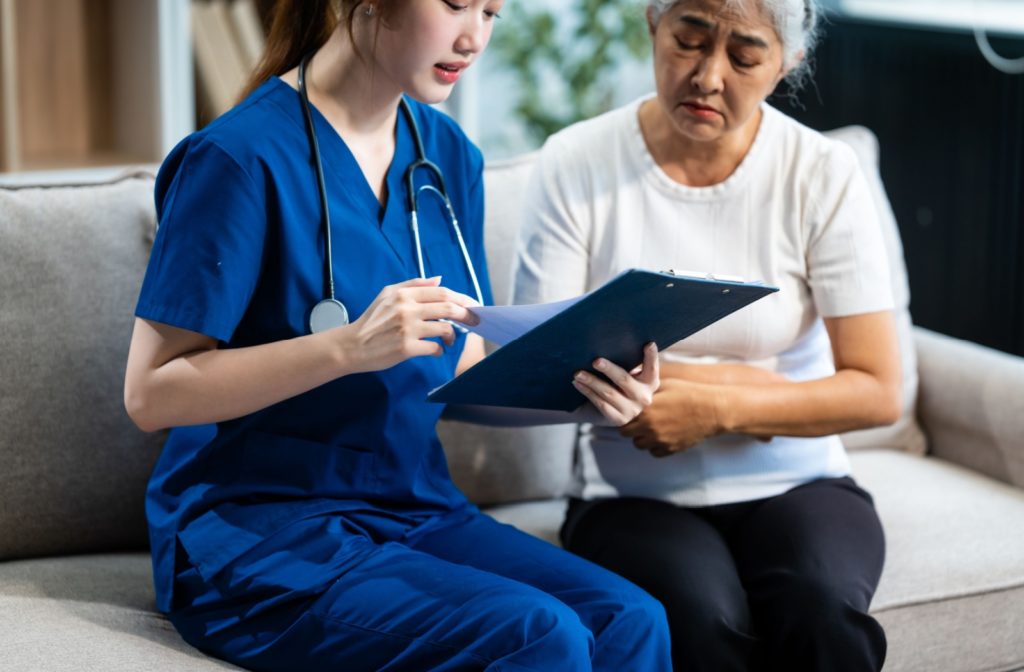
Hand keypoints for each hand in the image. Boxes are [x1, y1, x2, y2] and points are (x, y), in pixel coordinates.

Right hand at [338, 276, 479, 372]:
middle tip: (474, 321)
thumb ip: (413, 285)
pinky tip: (436, 350)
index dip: (461, 298)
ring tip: (450, 338)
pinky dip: (440, 350)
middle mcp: (407, 310)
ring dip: (453, 335)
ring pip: (444, 329)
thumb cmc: (371, 320)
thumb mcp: (387, 294)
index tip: (472, 305)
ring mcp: (407, 329)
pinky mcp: (406, 348)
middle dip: (466, 314)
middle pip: (448, 308)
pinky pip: (434, 348)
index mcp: (404, 295)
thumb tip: (439, 279)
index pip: (441, 292)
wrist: (352, 345)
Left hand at [573, 343, 659, 426]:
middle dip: (609, 369)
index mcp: (650, 382)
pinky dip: (588, 392)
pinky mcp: (618, 420)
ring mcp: (632, 410)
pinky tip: (578, 384)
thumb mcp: (622, 373)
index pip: (652, 368)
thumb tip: (606, 344)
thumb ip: (623, 362)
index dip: (651, 356)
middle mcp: (644, 397)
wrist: (601, 411)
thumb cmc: (613, 383)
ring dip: (592, 381)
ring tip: (578, 373)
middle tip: (596, 361)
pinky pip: (601, 404)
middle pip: (625, 380)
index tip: (649, 344)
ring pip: (609, 393)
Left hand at [620, 378, 724, 457]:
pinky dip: (655, 446)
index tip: (630, 412)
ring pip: (639, 445)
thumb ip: (645, 390)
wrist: (712, 410)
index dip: (625, 415)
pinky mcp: (671, 450)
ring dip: (642, 437)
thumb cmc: (689, 393)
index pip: (622, 418)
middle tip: (639, 420)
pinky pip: (654, 452)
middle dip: (631, 427)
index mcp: (646, 410)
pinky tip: (662, 435)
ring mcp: (660, 441)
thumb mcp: (664, 385)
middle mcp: (649, 428)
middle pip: (626, 434)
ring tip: (651, 428)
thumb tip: (631, 387)